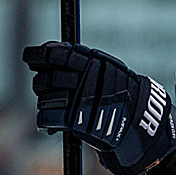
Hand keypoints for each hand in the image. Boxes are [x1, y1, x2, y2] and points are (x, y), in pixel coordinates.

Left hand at [22, 41, 175, 174]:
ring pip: (45, 98)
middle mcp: (87, 79)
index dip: (40, 56)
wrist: (143, 125)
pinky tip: (51, 124)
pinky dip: (45, 122)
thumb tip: (49, 50)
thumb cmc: (123, 97)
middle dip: (42, 84)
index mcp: (94, 62)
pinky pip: (48, 118)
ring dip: (45, 104)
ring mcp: (82, 100)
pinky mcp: (78, 122)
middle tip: (46, 88)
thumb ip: (82, 59)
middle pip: (47, 78)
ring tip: (55, 108)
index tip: (32, 58)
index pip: (57, 54)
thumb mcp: (110, 70)